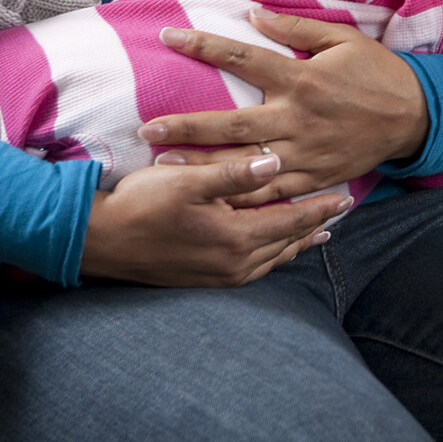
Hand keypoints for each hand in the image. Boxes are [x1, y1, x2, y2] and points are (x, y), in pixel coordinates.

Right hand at [79, 153, 350, 286]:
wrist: (94, 240)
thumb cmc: (140, 203)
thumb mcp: (188, 179)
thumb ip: (234, 173)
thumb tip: (275, 162)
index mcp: (234, 239)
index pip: (291, 224)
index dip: (320, 210)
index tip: (348, 199)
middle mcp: (231, 264)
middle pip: (286, 245)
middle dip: (313, 228)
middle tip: (339, 212)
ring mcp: (216, 276)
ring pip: (270, 260)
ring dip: (294, 244)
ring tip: (315, 233)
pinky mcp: (201, 279)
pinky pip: (251, 269)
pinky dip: (270, 256)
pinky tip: (270, 249)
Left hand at [146, 9, 428, 204]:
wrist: (415, 116)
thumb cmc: (377, 72)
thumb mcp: (343, 39)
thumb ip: (296, 27)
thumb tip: (252, 14)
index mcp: (302, 79)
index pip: (243, 57)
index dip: (203, 45)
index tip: (168, 36)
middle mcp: (298, 118)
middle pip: (232, 123)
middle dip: (187, 127)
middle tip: (148, 130)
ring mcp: (305, 151)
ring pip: (245, 164)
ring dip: (203, 167)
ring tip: (163, 170)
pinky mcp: (314, 176)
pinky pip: (272, 191)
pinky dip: (240, 197)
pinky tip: (210, 199)